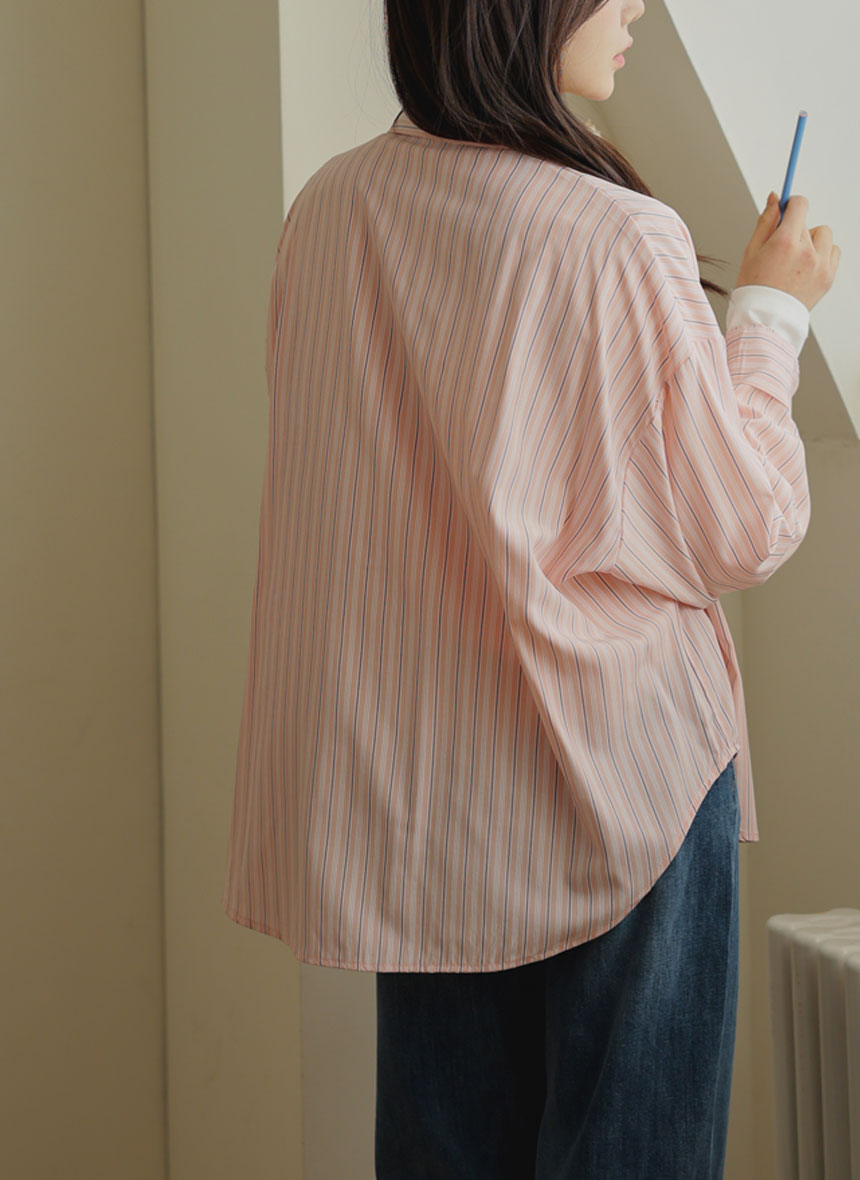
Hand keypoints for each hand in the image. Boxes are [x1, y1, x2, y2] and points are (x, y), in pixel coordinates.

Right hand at [735, 193, 840, 311]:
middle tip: (781, 250)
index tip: (786, 210)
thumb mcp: (752, 251)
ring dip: (812, 241)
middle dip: (794, 230)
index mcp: (785, 242)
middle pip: (807, 222)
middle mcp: (807, 252)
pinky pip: (833, 251)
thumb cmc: (754, 287)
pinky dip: (822, 255)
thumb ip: (766, 221)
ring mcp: (820, 265)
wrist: (765, 321)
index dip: (792, 204)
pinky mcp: (828, 277)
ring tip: (795, 260)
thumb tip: (775, 197)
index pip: (800, 204)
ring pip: (823, 234)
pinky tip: (806, 268)